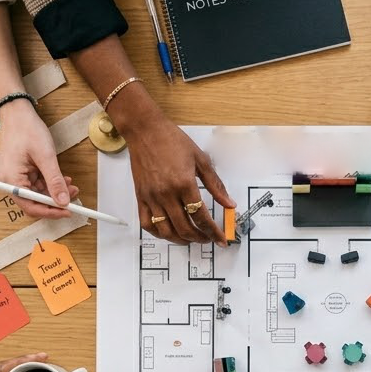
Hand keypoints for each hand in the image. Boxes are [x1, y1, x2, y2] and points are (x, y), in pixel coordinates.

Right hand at [0, 102, 79, 218]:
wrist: (16, 112)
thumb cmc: (26, 130)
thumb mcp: (45, 157)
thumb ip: (54, 181)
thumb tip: (63, 201)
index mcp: (11, 181)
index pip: (32, 206)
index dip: (51, 212)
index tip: (68, 211)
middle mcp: (10, 183)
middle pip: (35, 202)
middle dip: (55, 200)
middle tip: (73, 196)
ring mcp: (15, 177)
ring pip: (38, 193)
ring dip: (55, 191)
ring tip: (71, 185)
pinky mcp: (21, 172)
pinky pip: (37, 183)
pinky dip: (50, 182)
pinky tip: (62, 178)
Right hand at [118, 109, 234, 244]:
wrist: (146, 131)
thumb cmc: (172, 141)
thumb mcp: (201, 160)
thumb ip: (216, 185)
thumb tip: (229, 203)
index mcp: (184, 184)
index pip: (202, 217)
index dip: (214, 232)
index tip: (221, 239)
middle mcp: (167, 194)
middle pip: (185, 228)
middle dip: (200, 238)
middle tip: (209, 239)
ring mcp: (152, 198)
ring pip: (166, 231)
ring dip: (181, 240)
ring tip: (191, 238)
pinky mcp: (141, 197)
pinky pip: (147, 224)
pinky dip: (159, 233)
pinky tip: (169, 232)